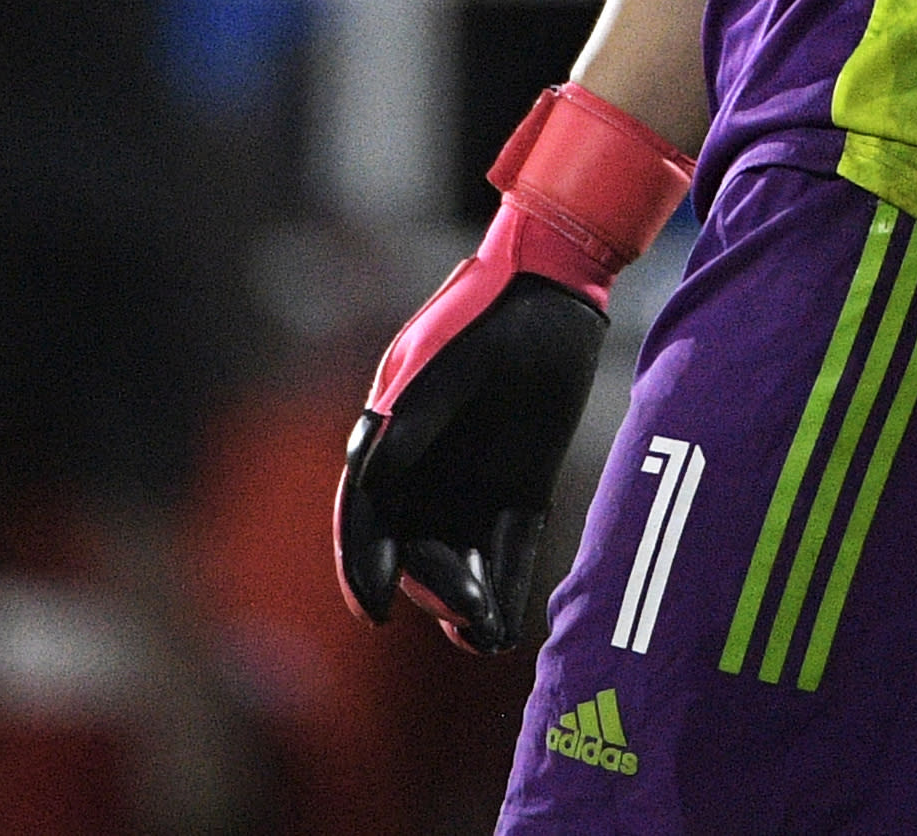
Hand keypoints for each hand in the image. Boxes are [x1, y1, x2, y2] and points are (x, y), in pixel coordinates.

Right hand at [335, 82, 693, 652]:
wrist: (553, 287)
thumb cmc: (486, 313)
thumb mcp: (449, 361)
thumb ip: (415, 415)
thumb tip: (371, 473)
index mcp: (391, 438)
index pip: (367, 513)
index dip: (363, 562)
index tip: (373, 607)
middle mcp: (425, 469)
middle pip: (413, 545)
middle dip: (430, 582)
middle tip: (463, 608)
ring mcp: (472, 482)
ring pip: (457, 557)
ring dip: (464, 597)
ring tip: (485, 629)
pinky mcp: (520, 488)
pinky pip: (507, 549)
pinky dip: (502, 588)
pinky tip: (504, 626)